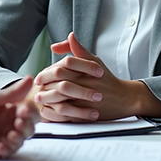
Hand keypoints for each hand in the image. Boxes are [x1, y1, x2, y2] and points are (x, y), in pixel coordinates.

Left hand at [0, 76, 40, 157]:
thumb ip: (11, 92)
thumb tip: (30, 79)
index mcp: (12, 110)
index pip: (30, 112)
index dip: (30, 112)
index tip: (23, 110)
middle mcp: (11, 124)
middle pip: (28, 128)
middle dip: (26, 127)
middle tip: (17, 123)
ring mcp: (4, 136)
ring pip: (20, 141)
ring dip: (18, 139)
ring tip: (9, 136)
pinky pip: (6, 152)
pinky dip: (5, 150)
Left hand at [34, 32, 160, 121]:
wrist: (124, 98)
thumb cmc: (106, 77)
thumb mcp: (93, 59)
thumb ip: (75, 49)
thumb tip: (55, 46)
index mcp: (87, 69)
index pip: (63, 66)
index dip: (48, 71)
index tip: (39, 75)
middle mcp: (87, 84)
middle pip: (60, 82)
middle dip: (45, 84)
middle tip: (37, 86)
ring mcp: (87, 100)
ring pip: (62, 99)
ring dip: (48, 99)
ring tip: (39, 98)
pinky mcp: (87, 114)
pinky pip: (67, 114)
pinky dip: (54, 113)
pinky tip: (47, 110)